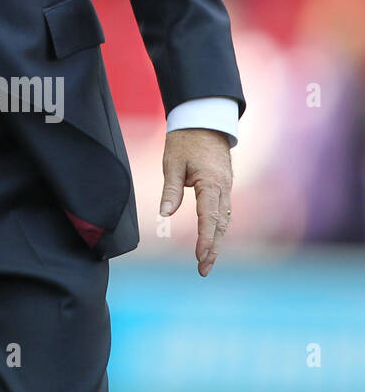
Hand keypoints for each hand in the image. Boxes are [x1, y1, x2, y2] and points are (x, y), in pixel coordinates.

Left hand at [159, 128, 232, 276]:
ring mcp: (227, 187)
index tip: (201, 257)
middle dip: (213, 248)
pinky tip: (211, 239)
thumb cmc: (185, 140)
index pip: (209, 217)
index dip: (205, 240)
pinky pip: (223, 211)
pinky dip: (218, 227)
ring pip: (224, 220)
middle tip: (203, 270)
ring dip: (216, 240)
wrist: (204, 120)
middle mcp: (224, 188)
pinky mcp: (224, 185)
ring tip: (206, 261)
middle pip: (220, 224)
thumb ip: (171, 189)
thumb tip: (165, 214)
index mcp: (211, 182)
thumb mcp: (172, 162)